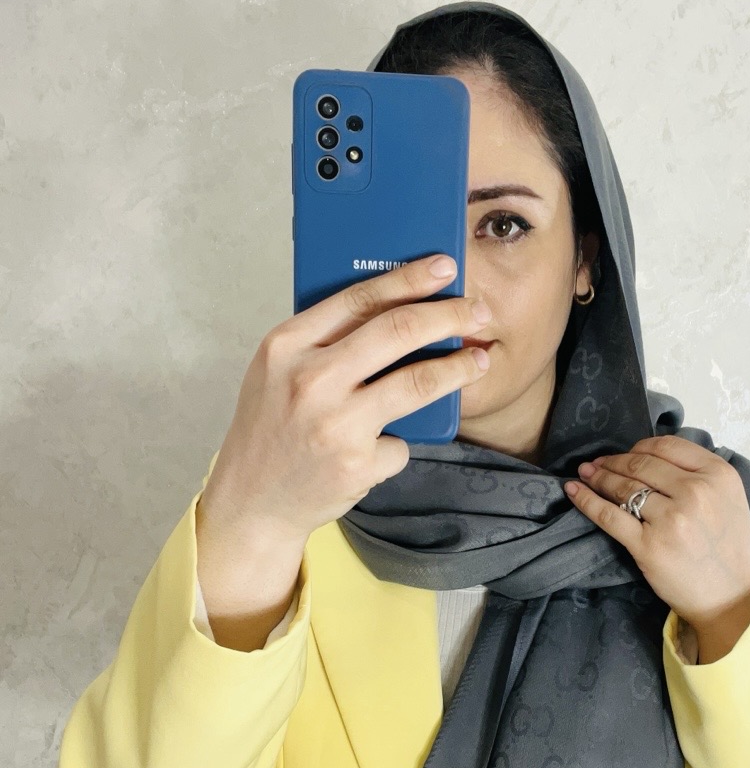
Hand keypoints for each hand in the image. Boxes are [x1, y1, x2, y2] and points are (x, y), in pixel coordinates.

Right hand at [199, 254, 492, 546]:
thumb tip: (395, 306)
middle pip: (398, 331)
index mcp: (286, 346)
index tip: (444, 268)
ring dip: (458, 368)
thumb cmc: (271, 428)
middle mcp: (309, 380)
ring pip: (418, 382)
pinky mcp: (357, 462)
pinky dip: (398, 441)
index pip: (359, 298)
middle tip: (478, 312)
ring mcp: (335, 423)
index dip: (410, 278)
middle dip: (449, 316)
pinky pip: (401, 440)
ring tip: (478, 360)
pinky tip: (381, 445)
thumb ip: (322, 340)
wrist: (252, 499)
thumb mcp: (277, 371)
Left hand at [564, 434, 749, 638]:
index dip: (639, 447)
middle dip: (612, 461)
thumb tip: (651, 458)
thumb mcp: (728, 497)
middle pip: (641, 465)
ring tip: (585, 474)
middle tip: (595, 463)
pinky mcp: (648, 546)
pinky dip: (586, 500)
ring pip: (623, 487)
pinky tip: (573, 491)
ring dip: (598, 477)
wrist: (734, 596)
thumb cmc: (729, 548)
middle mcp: (695, 492)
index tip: (625, 453)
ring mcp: (671, 519)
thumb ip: (698, 473)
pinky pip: (609, 515)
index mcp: (717, 474)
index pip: (667, 445)